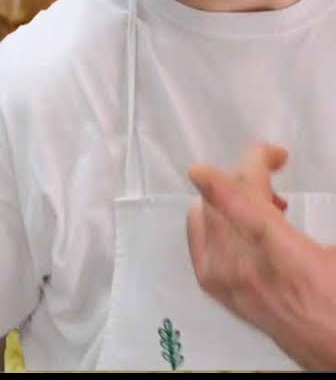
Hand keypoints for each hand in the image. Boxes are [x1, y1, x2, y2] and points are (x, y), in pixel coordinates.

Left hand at [187, 142, 335, 369]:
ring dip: (229, 197)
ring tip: (267, 204)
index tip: (200, 170)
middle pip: (220, 202)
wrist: (333, 347)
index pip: (241, 211)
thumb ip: (316, 220)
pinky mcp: (215, 287)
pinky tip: (240, 225)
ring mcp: (224, 279)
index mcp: (284, 256)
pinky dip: (213, 219)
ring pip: (205, 214)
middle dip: (246, 175)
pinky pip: (197, 237)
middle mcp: (245, 268)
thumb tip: (280, 202)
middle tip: (274, 170)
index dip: (219, 185)